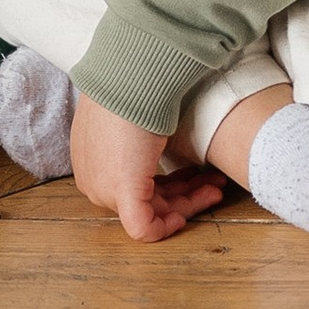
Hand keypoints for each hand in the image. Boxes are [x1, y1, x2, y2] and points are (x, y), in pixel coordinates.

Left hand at [68, 92, 220, 244]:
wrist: (130, 79)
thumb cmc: (134, 90)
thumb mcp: (133, 119)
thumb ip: (141, 140)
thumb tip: (158, 141)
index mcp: (92, 162)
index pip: (133, 185)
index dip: (168, 185)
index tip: (193, 175)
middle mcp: (94, 181)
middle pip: (145, 200)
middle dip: (184, 194)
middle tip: (214, 183)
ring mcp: (106, 189)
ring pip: (150, 213)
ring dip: (186, 202)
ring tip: (215, 187)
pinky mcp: (123, 193)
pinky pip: (144, 228)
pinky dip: (165, 227)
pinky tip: (184, 217)